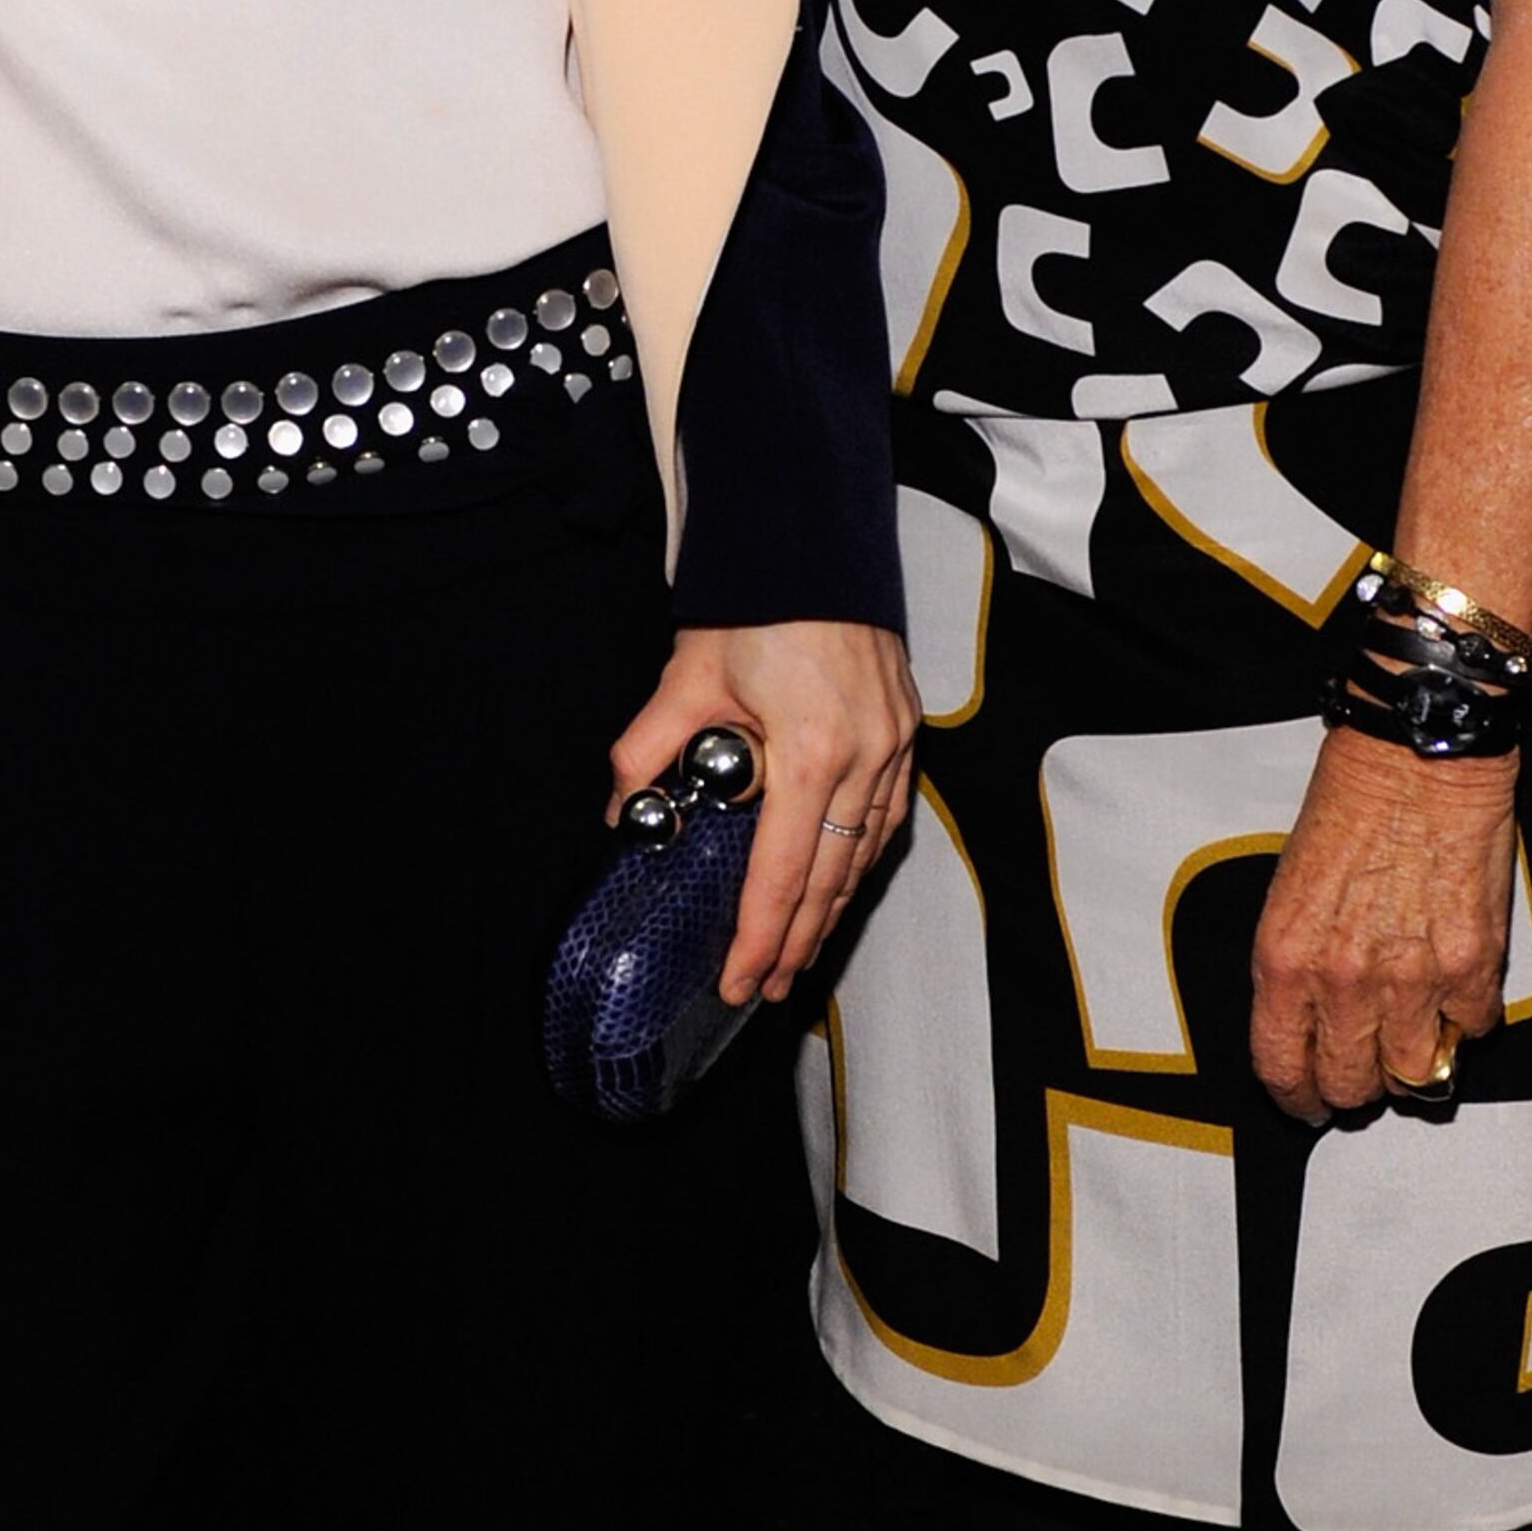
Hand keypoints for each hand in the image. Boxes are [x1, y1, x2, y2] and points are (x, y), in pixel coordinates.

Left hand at [611, 619, 918, 1004]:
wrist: (813, 542)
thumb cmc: (755, 604)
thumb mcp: (686, 677)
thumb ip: (647, 749)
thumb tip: (624, 811)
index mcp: (814, 751)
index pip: (784, 873)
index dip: (761, 936)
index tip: (739, 980)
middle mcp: (867, 757)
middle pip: (832, 879)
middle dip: (797, 943)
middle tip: (764, 987)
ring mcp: (896, 744)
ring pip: (865, 854)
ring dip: (832, 909)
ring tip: (798, 953)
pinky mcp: (907, 730)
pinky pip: (887, 816)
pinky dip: (860, 859)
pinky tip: (840, 884)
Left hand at [1248, 730, 1516, 1126]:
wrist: (1418, 756)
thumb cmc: (1351, 805)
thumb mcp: (1289, 892)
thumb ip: (1299, 968)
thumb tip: (1315, 1023)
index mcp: (1285, 962)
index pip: (1281, 1068)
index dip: (1297, 1098)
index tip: (1308, 1103)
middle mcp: (1344, 981)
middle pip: (1352, 1085)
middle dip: (1357, 1087)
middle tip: (1367, 1069)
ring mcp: (1412, 980)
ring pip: (1415, 1074)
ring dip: (1415, 1058)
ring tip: (1415, 1026)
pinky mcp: (1473, 966)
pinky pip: (1473, 1030)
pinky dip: (1467, 1018)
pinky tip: (1456, 985)